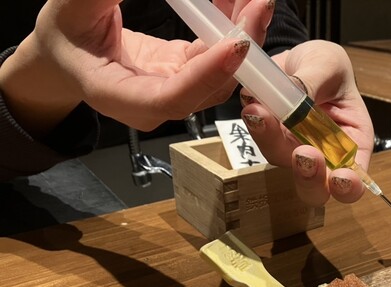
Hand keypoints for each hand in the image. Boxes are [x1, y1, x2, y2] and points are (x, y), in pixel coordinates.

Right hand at [0, 0, 273, 135]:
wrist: (68, 51)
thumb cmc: (64, 33)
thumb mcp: (72, 6)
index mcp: (119, 96)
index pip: (172, 98)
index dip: (207, 74)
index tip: (236, 43)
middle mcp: (154, 104)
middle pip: (208, 88)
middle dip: (240, 49)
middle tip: (259, 5)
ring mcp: (173, 90)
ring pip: (220, 73)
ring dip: (242, 34)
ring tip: (257, 0)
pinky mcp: (184, 74)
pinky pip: (215, 55)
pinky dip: (229, 27)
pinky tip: (239, 1)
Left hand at [239, 40, 374, 204]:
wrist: (297, 57)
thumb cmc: (327, 66)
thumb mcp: (329, 64)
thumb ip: (314, 82)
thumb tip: (295, 97)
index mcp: (352, 141)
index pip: (355, 177)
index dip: (348, 187)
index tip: (339, 178)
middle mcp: (323, 154)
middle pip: (315, 187)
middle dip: (308, 178)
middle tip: (302, 154)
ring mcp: (293, 148)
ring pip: (281, 160)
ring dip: (270, 140)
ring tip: (260, 112)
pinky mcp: (269, 137)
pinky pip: (259, 137)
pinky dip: (254, 124)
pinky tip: (253, 104)